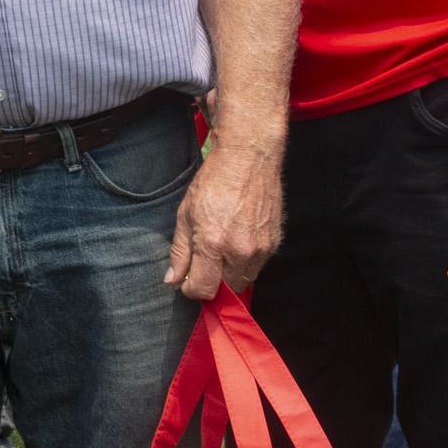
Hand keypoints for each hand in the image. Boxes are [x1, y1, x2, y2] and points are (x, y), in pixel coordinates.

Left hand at [163, 138, 281, 300]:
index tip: (187, 280)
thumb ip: (180, 251)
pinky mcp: (274, 243)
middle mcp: (240, 250)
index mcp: (213, 243)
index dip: (191, 289)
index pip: (203, 289)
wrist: (248, 157)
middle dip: (211, 282)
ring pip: (243, 281)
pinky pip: (257, 266)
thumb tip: (173, 279)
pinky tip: (237, 239)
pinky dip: (245, 262)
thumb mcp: (186, 214)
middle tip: (203, 263)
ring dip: (229, 274)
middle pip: (224, 289)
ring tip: (221, 248)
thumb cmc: (214, 181)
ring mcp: (261, 248)